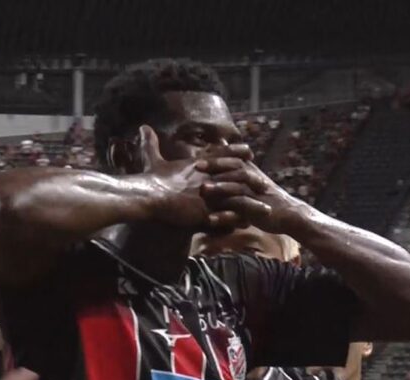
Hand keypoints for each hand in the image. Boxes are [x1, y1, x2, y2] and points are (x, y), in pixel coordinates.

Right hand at [139, 125, 256, 229]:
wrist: (149, 195)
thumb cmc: (150, 179)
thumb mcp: (152, 158)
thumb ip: (151, 144)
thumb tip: (143, 127)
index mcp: (198, 164)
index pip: (222, 155)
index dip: (236, 153)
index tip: (249, 152)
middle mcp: (208, 177)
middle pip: (236, 175)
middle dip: (251, 178)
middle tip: (264, 181)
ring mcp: (210, 194)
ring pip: (238, 195)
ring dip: (252, 201)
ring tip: (267, 207)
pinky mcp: (208, 210)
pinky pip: (229, 214)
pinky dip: (240, 218)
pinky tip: (251, 223)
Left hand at [196, 157, 305, 233]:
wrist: (289, 214)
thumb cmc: (266, 195)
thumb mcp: (252, 175)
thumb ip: (235, 160)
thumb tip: (220, 140)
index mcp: (250, 172)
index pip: (234, 158)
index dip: (217, 155)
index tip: (198, 152)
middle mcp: (253, 181)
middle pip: (236, 168)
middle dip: (217, 166)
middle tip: (197, 166)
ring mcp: (256, 196)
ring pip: (238, 189)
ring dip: (220, 189)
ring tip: (203, 190)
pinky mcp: (257, 212)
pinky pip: (241, 213)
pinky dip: (225, 216)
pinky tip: (210, 219)